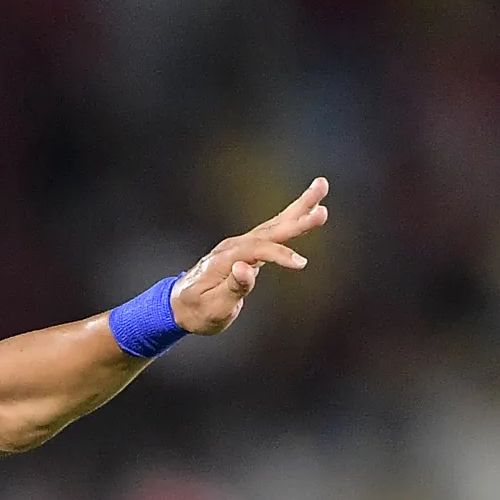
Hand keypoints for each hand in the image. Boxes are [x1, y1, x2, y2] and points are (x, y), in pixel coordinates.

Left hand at [173, 177, 328, 335]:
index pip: (258, 251)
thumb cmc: (196, 311)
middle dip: (298, 214)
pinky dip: (290, 219)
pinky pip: (272, 231)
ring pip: (273, 224)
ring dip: (299, 207)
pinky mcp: (246, 249)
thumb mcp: (213, 307)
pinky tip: (306, 209)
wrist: (178, 306)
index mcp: (225, 259)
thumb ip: (232, 288)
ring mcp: (239, 245)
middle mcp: (233, 246)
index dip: (280, 256)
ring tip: (320, 187)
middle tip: (321, 197)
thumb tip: (247, 268)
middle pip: (270, 228)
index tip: (301, 263)